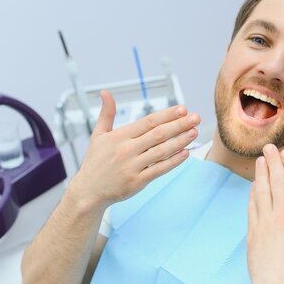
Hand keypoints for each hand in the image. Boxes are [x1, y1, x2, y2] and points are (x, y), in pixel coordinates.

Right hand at [71, 90, 200, 207]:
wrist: (88, 191)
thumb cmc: (95, 162)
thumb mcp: (98, 135)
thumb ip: (106, 113)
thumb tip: (105, 92)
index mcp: (119, 136)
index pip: (148, 122)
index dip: (167, 115)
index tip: (183, 109)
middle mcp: (126, 150)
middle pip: (158, 134)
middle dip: (179, 125)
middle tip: (196, 117)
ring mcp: (132, 166)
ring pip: (161, 151)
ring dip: (180, 141)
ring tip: (194, 132)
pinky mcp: (137, 182)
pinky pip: (159, 170)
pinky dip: (173, 161)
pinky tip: (186, 153)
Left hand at [247, 144, 283, 283]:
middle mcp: (282, 217)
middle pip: (277, 181)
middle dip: (274, 161)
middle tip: (270, 147)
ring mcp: (265, 224)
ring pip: (262, 191)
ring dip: (261, 173)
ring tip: (261, 159)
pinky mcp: (253, 234)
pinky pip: (252, 207)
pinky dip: (252, 194)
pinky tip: (253, 187)